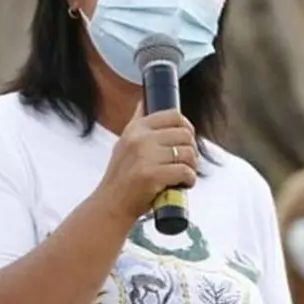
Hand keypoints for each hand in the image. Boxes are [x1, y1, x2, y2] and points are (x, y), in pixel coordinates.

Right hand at [94, 103, 198, 223]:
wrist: (111, 204)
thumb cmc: (122, 175)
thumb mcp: (124, 142)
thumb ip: (137, 121)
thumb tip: (144, 100)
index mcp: (136, 128)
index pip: (174, 116)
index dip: (187, 127)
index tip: (187, 141)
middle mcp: (140, 139)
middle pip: (185, 134)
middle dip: (192, 150)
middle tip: (187, 162)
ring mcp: (145, 157)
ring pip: (188, 153)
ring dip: (192, 166)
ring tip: (185, 174)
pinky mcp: (152, 175)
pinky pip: (185, 171)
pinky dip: (189, 180)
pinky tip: (183, 184)